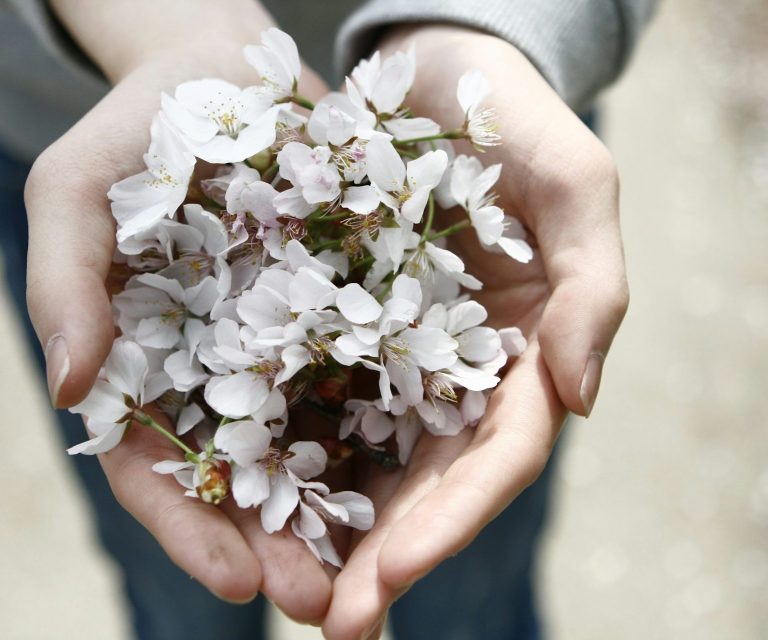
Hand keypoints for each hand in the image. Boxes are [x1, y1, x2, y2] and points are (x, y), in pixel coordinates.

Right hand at [24, 2, 334, 620]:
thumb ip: (67, 284)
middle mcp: (222, 369)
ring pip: (315, 442)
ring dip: (347, 512)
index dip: (190, 527)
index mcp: (149, 365)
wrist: (221, 72)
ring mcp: (288, 342)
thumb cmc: (137, 131)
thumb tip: (73, 383)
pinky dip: (393, 423)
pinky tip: (431, 467)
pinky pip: (373, 371)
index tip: (236, 581)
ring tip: (384, 569)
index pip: (157, 468)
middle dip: (281, 545)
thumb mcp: (78, 193)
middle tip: (325, 606)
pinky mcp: (347, 305)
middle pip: (246, 475)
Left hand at [322, 25, 628, 638]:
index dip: (452, 522)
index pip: (498, 458)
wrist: (434, 73)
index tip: (392, 575)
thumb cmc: (512, 119)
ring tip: (283, 591)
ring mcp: (399, 355)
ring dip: (333, 531)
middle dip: (385, 555)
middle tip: (329, 623)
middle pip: (430, 482)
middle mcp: (462, 370)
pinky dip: (291, 454)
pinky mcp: (341, 325)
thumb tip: (579, 399)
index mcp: (524, 353)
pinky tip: (252, 500)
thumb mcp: (574, 182)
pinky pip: (314, 397)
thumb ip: (594, 286)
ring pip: (371, 458)